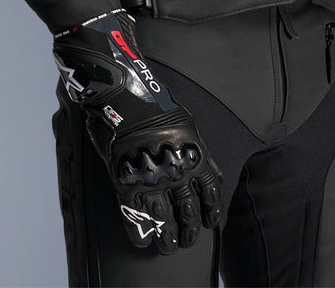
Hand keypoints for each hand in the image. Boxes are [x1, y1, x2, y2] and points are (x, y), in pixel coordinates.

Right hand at [53, 9, 222, 252]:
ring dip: (168, 237)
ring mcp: (152, 177)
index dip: (212, 210)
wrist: (122, 86)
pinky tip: (142, 241)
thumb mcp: (184, 118)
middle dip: (190, 229)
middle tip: (187, 240)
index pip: (211, 192)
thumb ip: (193, 143)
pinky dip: (139, 232)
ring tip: (168, 247)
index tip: (211, 222)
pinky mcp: (127, 181)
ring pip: (166, 219)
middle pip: (190, 211)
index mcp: (195, 152)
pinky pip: (136, 216)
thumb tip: (202, 164)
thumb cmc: (151, 97)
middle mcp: (178, 169)